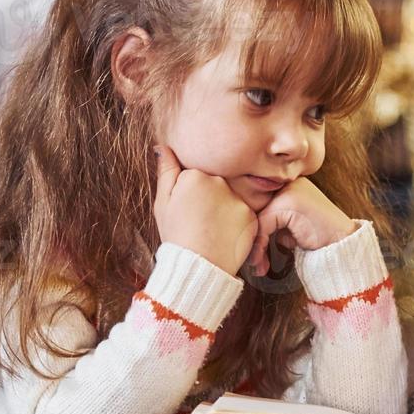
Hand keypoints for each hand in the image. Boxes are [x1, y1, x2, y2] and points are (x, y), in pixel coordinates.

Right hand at [153, 145, 257, 276]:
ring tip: (211, 231)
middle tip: (199, 222)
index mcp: (195, 175)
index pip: (195, 176)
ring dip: (223, 210)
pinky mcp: (251, 216)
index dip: (189, 194)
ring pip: (230, 199)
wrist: (197, 267)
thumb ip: (166, 171)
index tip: (187, 211)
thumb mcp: (162, 203)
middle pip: (215, 184)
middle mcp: (220, 181)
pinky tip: (224, 236)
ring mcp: (237, 198)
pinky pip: (243, 214)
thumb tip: (162, 146)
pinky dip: (236, 224)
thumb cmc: (176, 235)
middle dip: (208, 199)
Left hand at [246, 176, 355, 276]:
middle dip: (253, 240)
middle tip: (253, 264)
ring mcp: (291, 190)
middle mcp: (290, 184)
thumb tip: (247, 232)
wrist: (344, 246)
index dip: (255, 232)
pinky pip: (264, 224)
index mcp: (291, 186)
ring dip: (255, 246)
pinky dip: (261, 245)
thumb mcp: (292, 229)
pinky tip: (263, 262)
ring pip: (258, 218)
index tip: (254, 256)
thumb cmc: (320, 240)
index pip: (261, 206)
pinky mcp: (290, 202)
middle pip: (257, 211)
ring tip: (257, 266)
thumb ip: (274, 223)